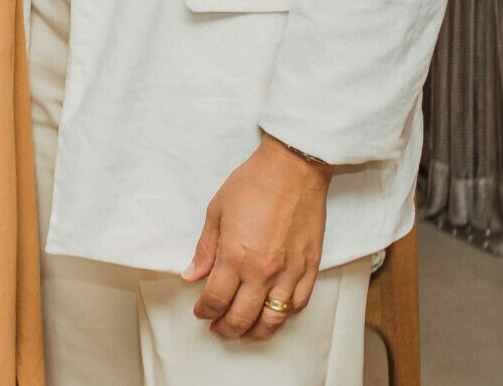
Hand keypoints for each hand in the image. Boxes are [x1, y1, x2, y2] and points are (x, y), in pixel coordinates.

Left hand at [184, 134, 331, 339]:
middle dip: (225, 328)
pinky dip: (284, 316)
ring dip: (255, 332)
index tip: (200, 312)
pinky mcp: (310, 269)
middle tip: (217, 328)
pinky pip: (298, 305)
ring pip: (273, 320)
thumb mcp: (216, 212)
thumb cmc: (253, 184)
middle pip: (242, 317)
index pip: (216, 299)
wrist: (293, 169)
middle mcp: (263, 271)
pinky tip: (273, 315)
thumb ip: (205, 250)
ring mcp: (289, 273)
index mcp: (235, 257)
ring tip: (244, 333)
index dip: (205, 311)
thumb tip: (192, 276)